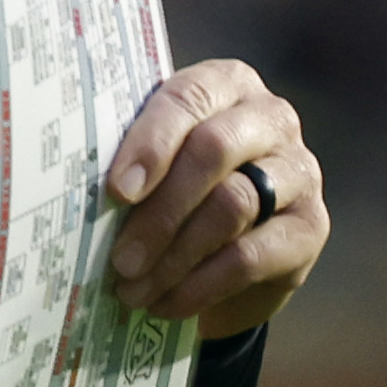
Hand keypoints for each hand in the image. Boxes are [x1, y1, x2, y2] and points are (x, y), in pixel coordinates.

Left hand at [103, 60, 325, 338]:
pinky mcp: (311, 226)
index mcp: (226, 84)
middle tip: (121, 258)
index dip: (150, 143)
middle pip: (214, 151)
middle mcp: (270, 118)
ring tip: (133, 288)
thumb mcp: (154, 164)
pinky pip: (252, 256)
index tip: (117, 192)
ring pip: (233, 206)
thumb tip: (75, 188)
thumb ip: (132, 161)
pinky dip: (201, 284)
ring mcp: (299, 171)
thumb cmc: (174, 188)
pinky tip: (166, 303)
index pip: (188, 99)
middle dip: (160, 210)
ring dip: (174, 255)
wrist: (227, 253)